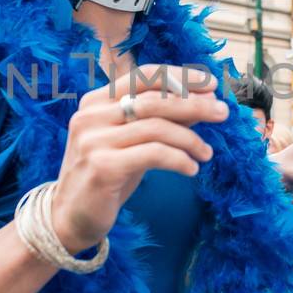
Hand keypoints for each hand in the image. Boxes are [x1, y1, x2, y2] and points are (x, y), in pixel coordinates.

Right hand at [47, 66, 227, 252]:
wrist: (71, 217)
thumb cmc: (108, 174)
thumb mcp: (134, 141)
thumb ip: (162, 119)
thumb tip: (204, 100)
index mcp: (96, 101)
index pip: (145, 75)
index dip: (181, 77)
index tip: (211, 85)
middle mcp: (91, 115)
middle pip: (154, 98)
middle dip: (194, 104)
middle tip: (222, 113)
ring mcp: (94, 140)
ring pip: (156, 127)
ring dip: (190, 138)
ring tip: (206, 153)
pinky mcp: (102, 166)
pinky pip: (153, 154)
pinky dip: (179, 159)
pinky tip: (191, 169)